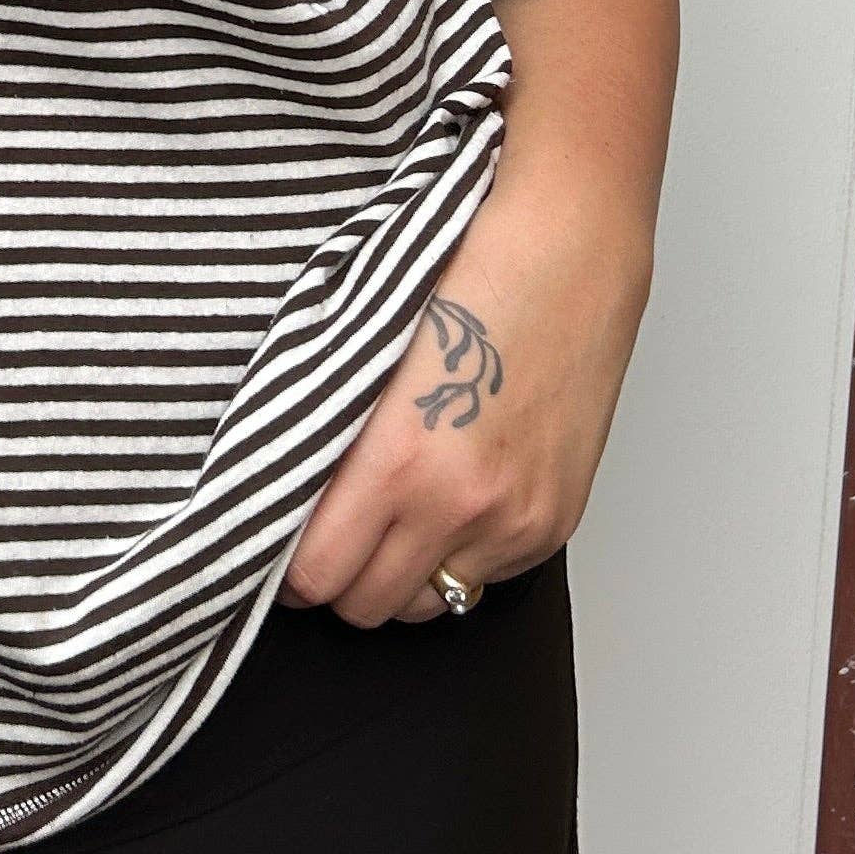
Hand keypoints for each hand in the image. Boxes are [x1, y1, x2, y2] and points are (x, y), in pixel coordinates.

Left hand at [278, 165, 654, 626]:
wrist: (571, 248)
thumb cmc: (468, 274)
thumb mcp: (366, 354)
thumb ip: (330, 441)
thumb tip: (286, 502)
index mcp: (399, 460)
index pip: (317, 573)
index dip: (290, 567)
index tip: (283, 544)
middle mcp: (461, 505)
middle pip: (368, 605)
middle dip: (341, 577)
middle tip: (332, 534)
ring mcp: (515, 521)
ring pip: (430, 604)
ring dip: (402, 575)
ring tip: (394, 518)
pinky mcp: (555, 522)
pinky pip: (486, 578)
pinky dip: (461, 555)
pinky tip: (456, 495)